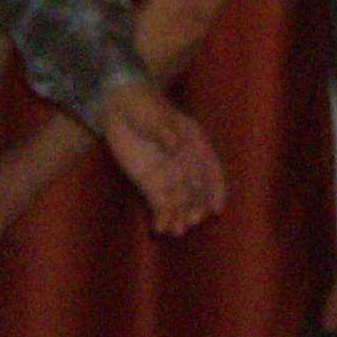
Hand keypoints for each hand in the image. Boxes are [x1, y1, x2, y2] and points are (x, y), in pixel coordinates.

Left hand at [100, 79, 226, 235]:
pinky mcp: (150, 183)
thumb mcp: (156, 116)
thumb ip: (166, 132)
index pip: (211, 170)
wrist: (120, 106)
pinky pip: (160, 203)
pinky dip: (162, 216)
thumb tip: (175, 146)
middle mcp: (186, 162)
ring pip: (180, 201)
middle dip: (196, 208)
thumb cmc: (144, 106)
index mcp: (195, 144)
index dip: (216, 190)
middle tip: (191, 221)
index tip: (216, 208)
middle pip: (197, 191)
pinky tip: (160, 228)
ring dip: (180, 216)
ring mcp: (169, 174)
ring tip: (176, 230)